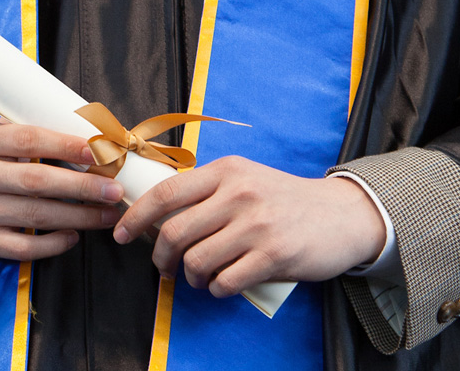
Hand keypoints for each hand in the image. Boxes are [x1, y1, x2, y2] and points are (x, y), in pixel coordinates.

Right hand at [0, 122, 124, 261]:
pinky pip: (24, 247)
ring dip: (78, 216)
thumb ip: (19, 133)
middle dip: (81, 186)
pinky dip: (53, 243)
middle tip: (114, 189)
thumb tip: (76, 132)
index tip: (96, 151)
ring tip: (106, 213)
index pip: (27, 139)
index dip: (64, 144)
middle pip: (37, 181)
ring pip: (36, 216)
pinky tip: (74, 236)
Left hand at [113, 157, 385, 297]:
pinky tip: (223, 285)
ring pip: (198, 261)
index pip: (167, 192)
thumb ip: (207, 190)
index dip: (136, 216)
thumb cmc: (282, 199)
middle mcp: (238, 193)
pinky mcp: (274, 255)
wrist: (339, 214)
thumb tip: (158, 213)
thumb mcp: (244, 178)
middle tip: (164, 268)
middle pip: (176, 232)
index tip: (120, 233)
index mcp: (226, 170)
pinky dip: (217, 290)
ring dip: (192, 277)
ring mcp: (256, 224)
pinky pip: (225, 282)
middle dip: (161, 257)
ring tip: (200, 277)